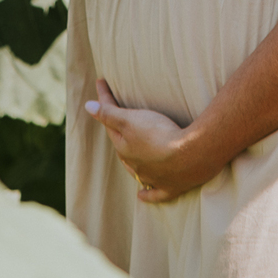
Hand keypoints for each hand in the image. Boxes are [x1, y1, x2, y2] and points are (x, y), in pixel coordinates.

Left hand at [85, 77, 209, 203]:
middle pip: (123, 148)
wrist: (190, 156)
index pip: (110, 124)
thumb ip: (109, 114)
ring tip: (130, 155)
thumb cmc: (159, 134)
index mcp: (124, 148)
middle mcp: (135, 165)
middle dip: (118, 135)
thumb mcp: (131, 120)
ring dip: (132, 164)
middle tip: (118, 121)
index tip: (100, 82)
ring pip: (136, 171)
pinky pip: (155, 193)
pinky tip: (140, 195)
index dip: (105, 103)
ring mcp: (153, 178)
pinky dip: (147, 194)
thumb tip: (87, 107)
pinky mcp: (171, 187)